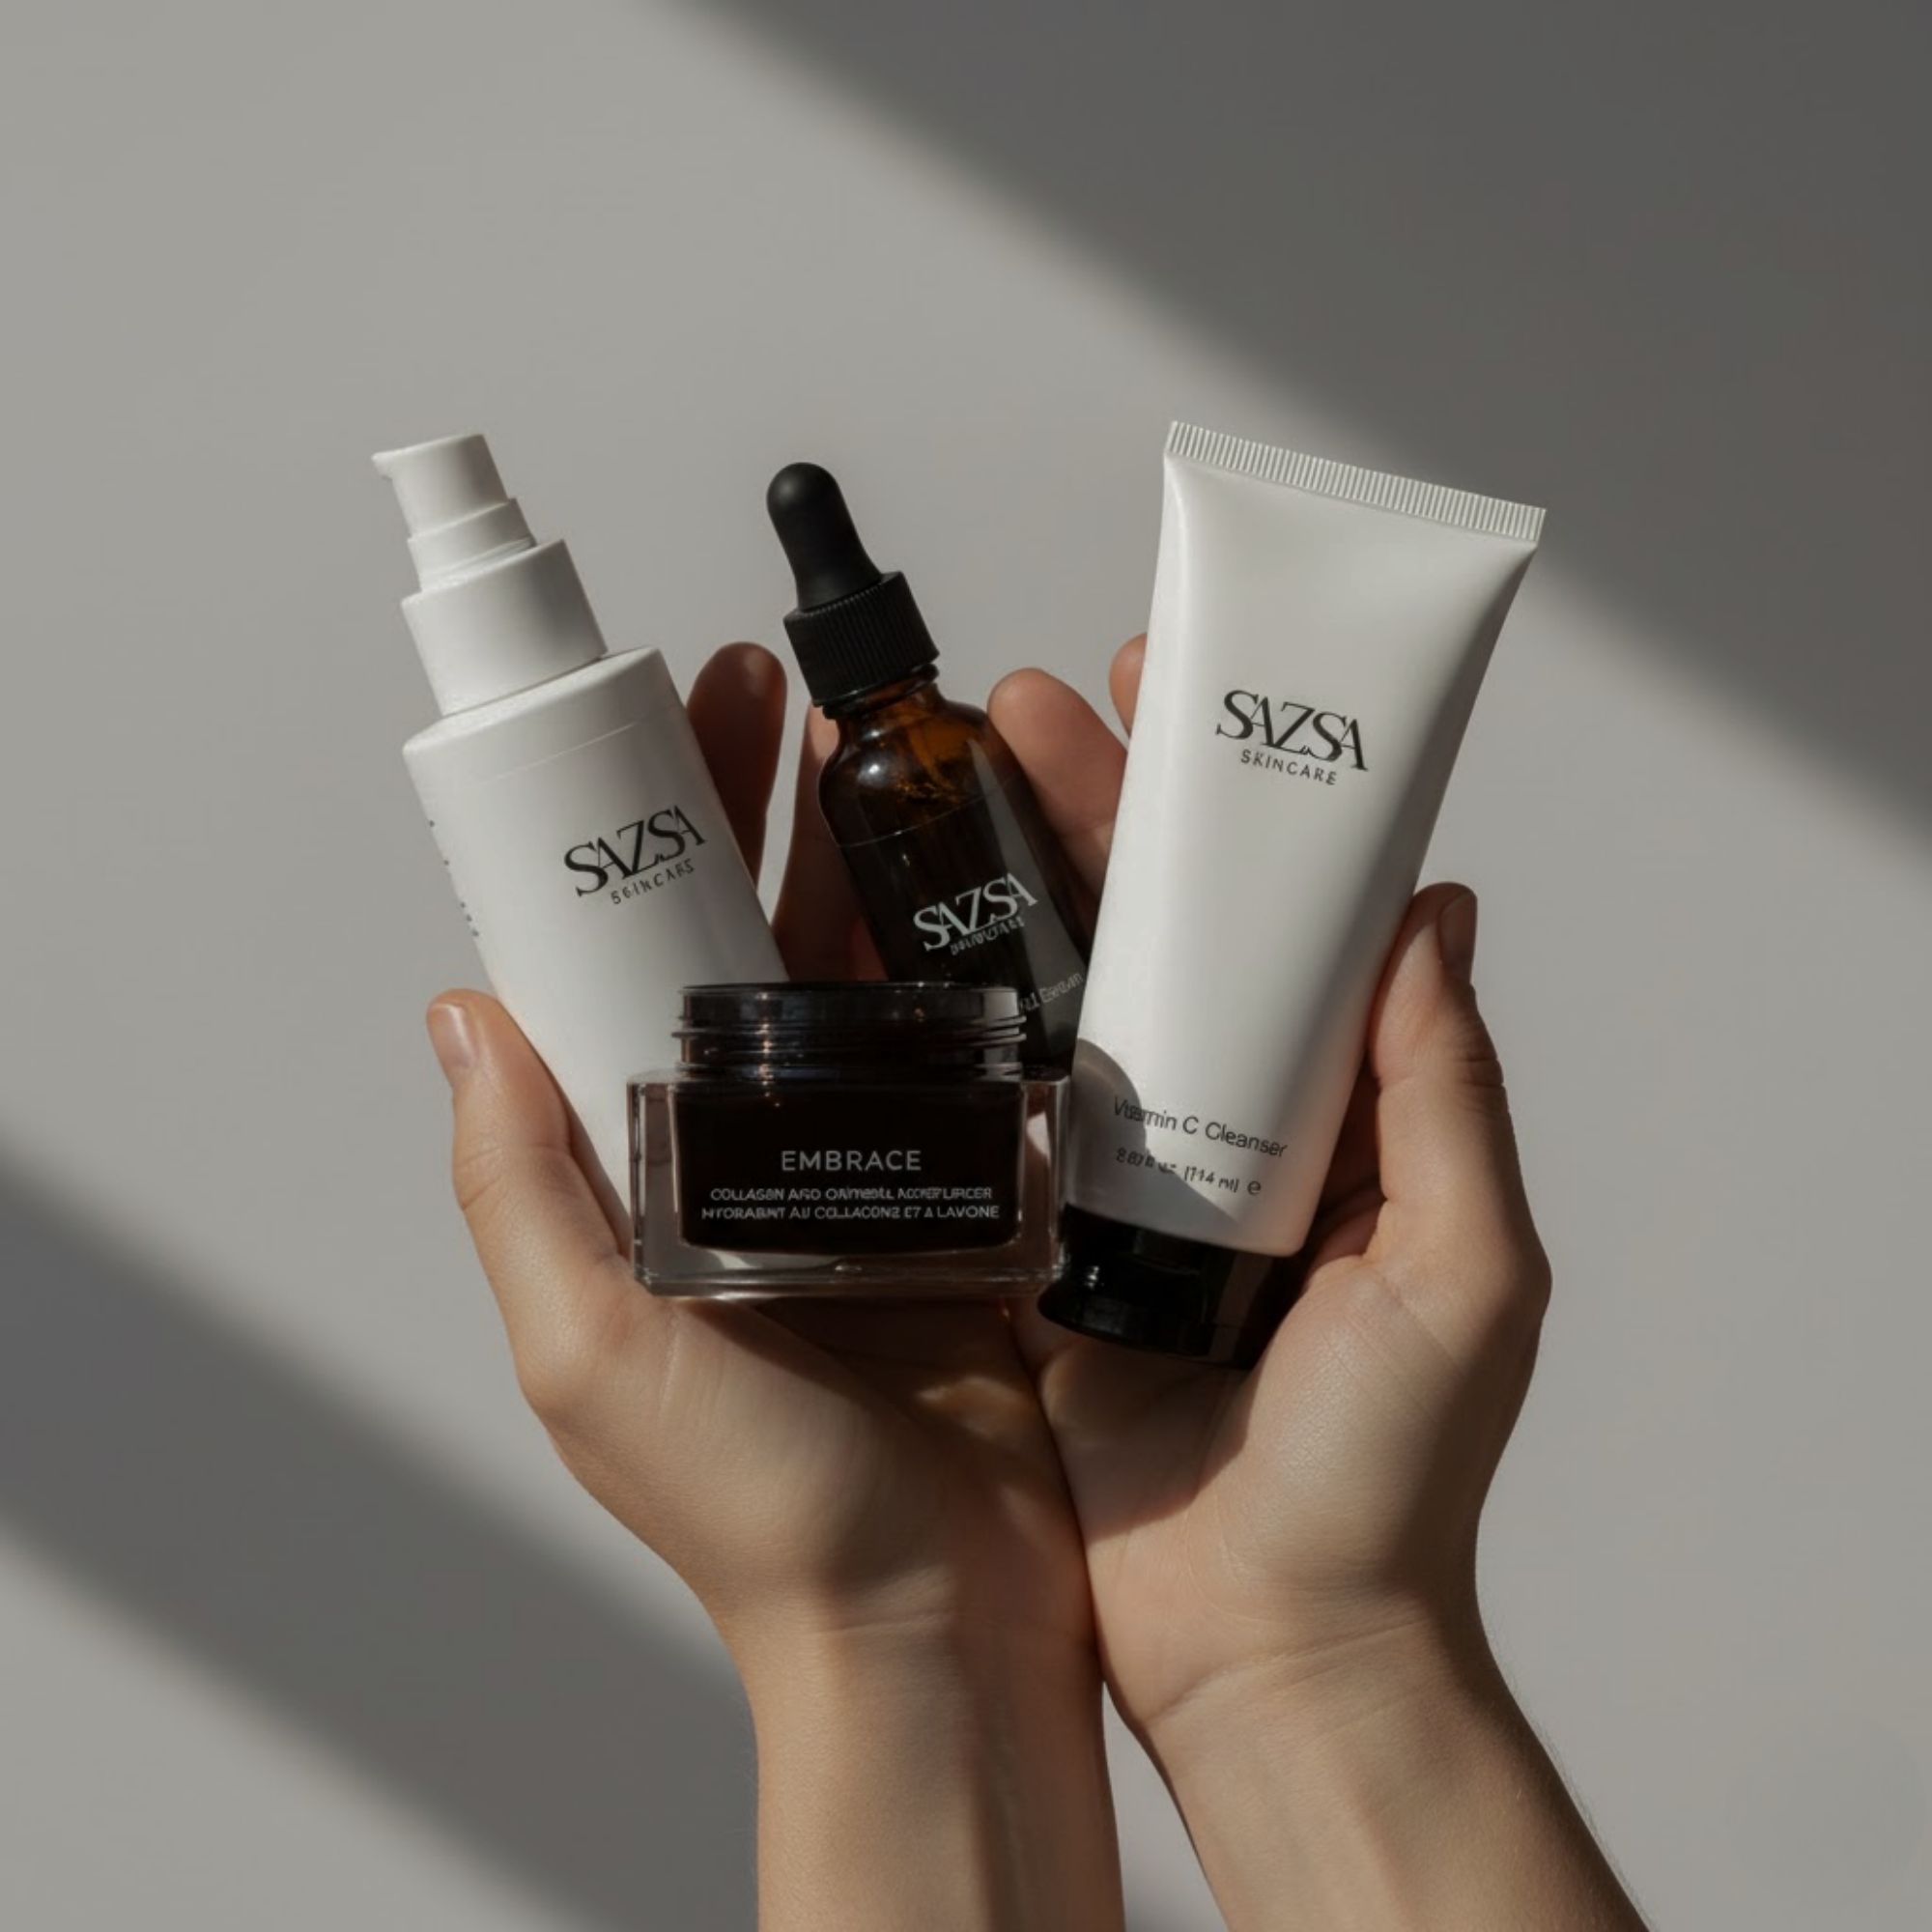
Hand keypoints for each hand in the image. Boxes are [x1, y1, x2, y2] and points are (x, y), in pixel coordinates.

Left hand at [424, 644, 1119, 1929]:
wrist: (937, 1614)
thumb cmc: (761, 1516)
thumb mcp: (596, 1355)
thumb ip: (519, 1191)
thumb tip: (459, 1019)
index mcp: (645, 1171)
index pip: (623, 968)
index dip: (639, 843)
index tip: (662, 736)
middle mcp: (747, 1151)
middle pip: (744, 939)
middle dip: (758, 811)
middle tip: (781, 696)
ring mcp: (865, 1159)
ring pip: (860, 972)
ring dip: (870, 862)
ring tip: (892, 752)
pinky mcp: (972, 1183)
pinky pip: (968, 1046)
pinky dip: (976, 960)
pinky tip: (994, 876)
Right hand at [994, 639, 1641, 1928]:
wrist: (1265, 1642)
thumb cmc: (1386, 1477)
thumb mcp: (1463, 1269)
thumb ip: (1441, 1094)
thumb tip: (1437, 912)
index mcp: (1321, 1115)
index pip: (1261, 920)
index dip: (1208, 807)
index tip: (1151, 699)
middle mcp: (1209, 1130)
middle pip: (1136, 935)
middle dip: (1076, 812)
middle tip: (1010, 710)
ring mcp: (1106, 1187)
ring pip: (1044, 1006)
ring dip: (989, 895)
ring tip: (916, 789)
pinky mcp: (1024, 1252)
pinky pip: (976, 1120)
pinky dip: (930, 1034)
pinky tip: (868, 950)